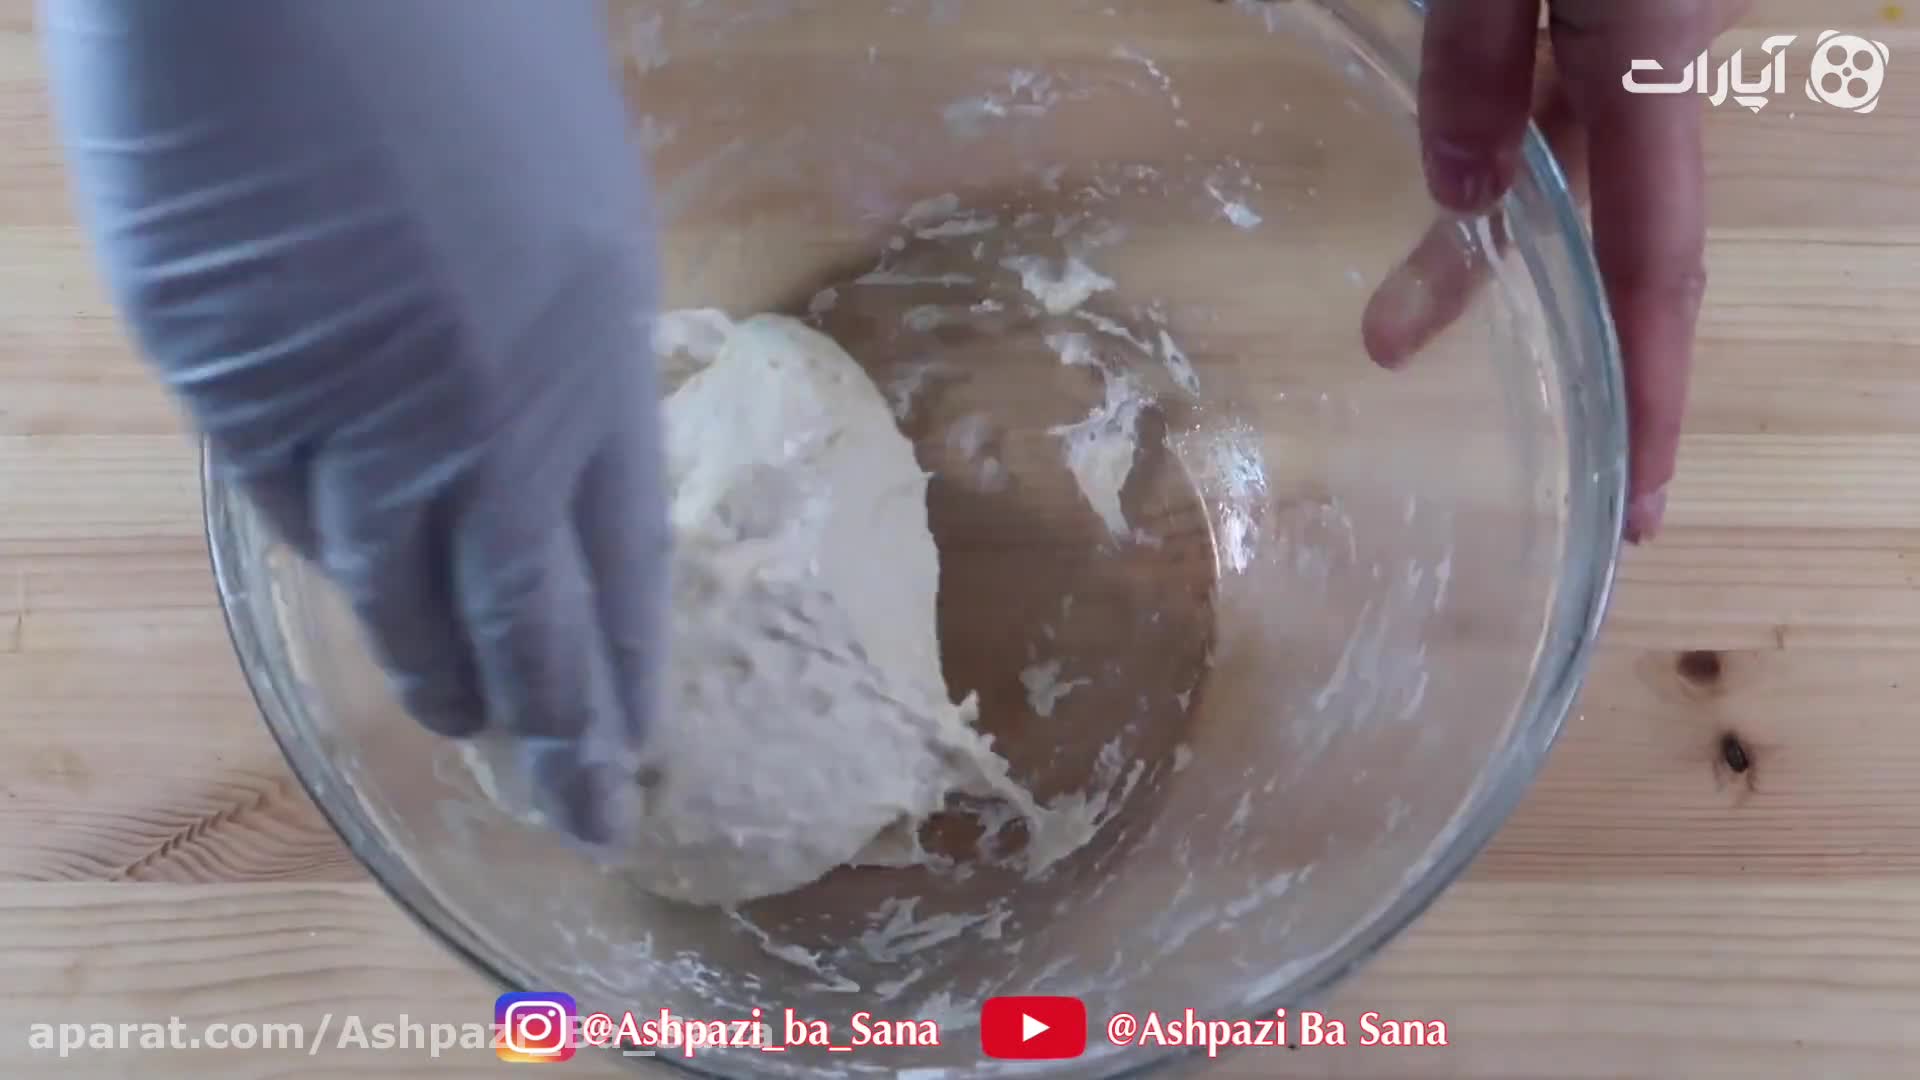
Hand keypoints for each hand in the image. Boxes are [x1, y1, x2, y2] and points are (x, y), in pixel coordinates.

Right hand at [41, 0, 666, 844]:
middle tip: (578, 815)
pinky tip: (361, 599)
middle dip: (550, 730)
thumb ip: (555, 326)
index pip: (621, 559)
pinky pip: (289, 509)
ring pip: (390, 586)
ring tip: (469, 724)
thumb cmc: (456, 28)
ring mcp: (343, 409)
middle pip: (517, 617)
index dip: (624, 665)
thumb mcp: (565, 187)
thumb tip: (533, 417)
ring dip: (437, 669)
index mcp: (590, 349)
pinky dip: (335, 565)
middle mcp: (479, 411)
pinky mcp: (223, 383)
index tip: (637, 746)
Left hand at [1366, 0, 1744, 542]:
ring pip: (1571, 152)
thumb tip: (1462, 196)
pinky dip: (1515, 144)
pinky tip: (1465, 181)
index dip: (1650, 397)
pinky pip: (1576, 94)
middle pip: (1599, 221)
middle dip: (1501, 302)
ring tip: (1388, 319)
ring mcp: (1656, 25)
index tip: (1636, 507)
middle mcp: (1672, 58)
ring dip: (1486, 232)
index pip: (1655, 262)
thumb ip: (1480, 55)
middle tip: (1393, 358)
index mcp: (1651, 56)